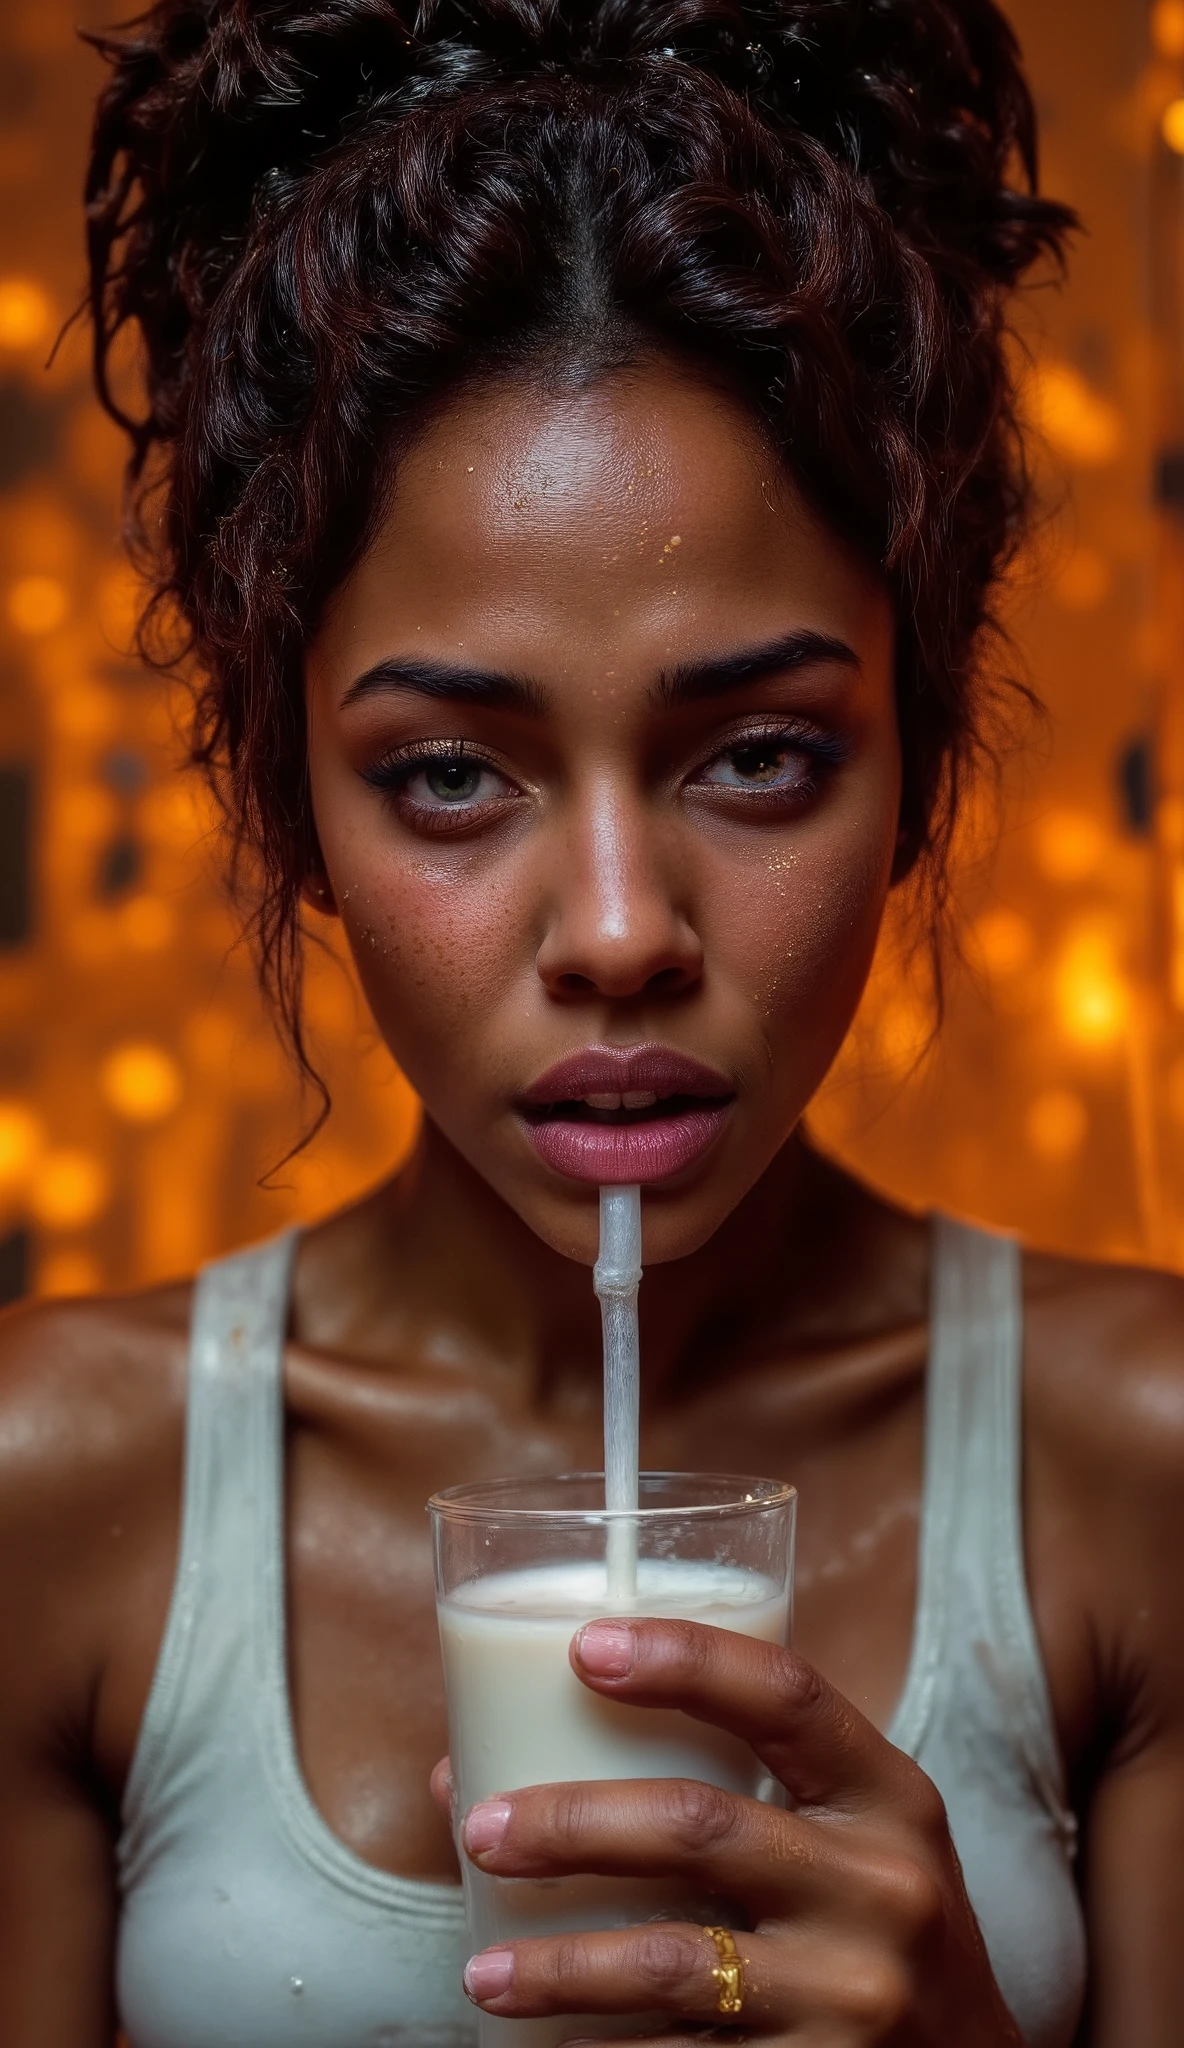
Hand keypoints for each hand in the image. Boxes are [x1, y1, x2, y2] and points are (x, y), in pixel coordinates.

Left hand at [444, 1619, 1023, 2044]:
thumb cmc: (870, 1927)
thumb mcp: (849, 1838)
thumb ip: (728, 1785)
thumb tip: (492, 1764)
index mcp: (890, 1795)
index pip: (786, 1695)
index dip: (685, 1659)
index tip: (583, 1647)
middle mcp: (883, 1887)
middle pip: (700, 1826)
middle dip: (572, 1823)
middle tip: (480, 1828)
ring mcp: (856, 1995)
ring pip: (675, 1962)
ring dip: (559, 1966)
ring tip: (483, 1971)